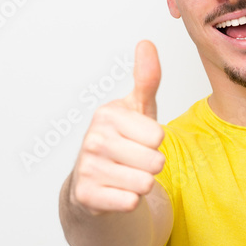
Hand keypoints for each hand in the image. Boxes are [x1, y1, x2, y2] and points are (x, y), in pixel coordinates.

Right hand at [68, 40, 163, 214]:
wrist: (93, 184)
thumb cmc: (122, 143)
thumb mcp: (137, 110)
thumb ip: (147, 79)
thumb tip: (146, 43)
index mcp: (107, 115)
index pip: (159, 135)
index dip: (155, 142)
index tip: (138, 141)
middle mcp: (93, 140)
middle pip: (155, 161)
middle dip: (151, 166)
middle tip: (133, 162)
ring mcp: (87, 168)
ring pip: (146, 183)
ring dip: (142, 184)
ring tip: (126, 176)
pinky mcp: (87, 197)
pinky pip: (131, 202)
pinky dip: (130, 202)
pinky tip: (116, 192)